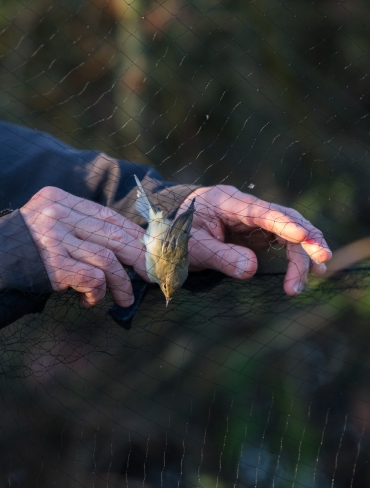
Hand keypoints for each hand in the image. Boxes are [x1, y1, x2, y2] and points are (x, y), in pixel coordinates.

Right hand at [20, 187, 145, 306]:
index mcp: (60, 200)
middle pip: (113, 235)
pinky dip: (98, 293)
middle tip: (150, 275)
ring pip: (108, 260)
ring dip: (121, 284)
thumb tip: (127, 246)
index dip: (133, 234)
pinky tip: (89, 301)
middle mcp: (58, 214)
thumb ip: (79, 226)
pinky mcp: (54, 264)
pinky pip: (93, 279)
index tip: (149, 250)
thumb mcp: (50, 224)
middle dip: (138, 258)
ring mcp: (55, 238)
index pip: (107, 215)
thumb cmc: (26, 250)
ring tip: (124, 299)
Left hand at [180, 185, 331, 295]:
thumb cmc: (178, 238)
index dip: (283, 224)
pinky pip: (283, 242)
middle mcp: (246, 208)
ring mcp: (254, 220)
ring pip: (288, 232)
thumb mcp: (192, 249)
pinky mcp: (257, 234)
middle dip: (305, 242)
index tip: (303, 237)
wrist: (170, 233)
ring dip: (302, 256)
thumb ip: (220, 257)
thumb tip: (252, 269)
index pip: (260, 212)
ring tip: (308, 281)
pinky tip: (308, 273)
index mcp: (226, 202)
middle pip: (284, 219)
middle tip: (320, 266)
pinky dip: (296, 257)